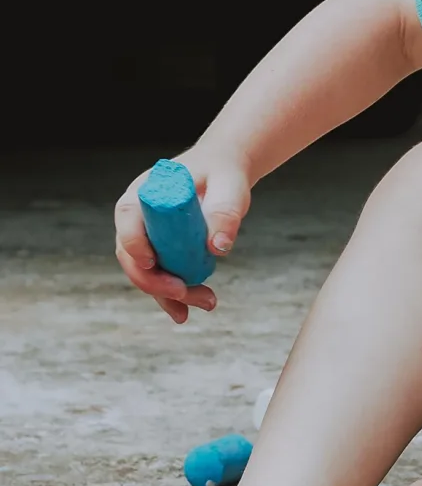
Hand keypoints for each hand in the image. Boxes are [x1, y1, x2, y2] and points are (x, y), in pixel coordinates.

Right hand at [114, 148, 251, 322]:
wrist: (225, 174)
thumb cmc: (223, 174)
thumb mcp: (229, 188)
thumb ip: (225, 212)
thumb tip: (218, 247)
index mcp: (145, 193)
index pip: (127, 218)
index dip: (133, 243)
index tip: (151, 263)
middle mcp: (138, 217)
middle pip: (131, 255)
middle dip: (154, 280)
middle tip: (185, 293)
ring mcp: (148, 237)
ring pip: (146, 273)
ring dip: (169, 295)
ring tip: (206, 303)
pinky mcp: (162, 252)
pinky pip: (160, 278)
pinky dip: (173, 297)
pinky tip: (188, 311)